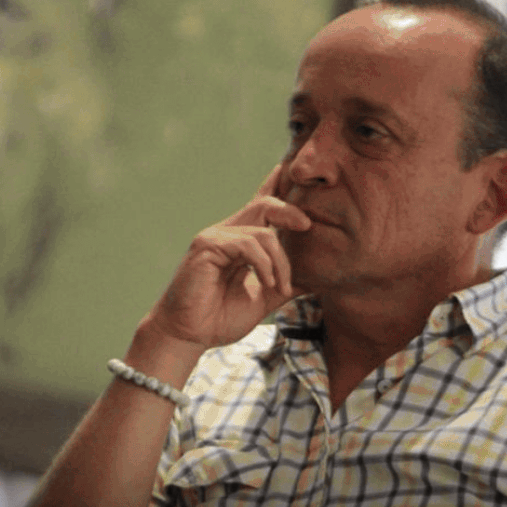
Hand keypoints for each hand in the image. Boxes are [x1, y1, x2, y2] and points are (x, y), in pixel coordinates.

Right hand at [145, 164, 311, 350]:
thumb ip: (285, 285)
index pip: (261, 206)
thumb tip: (317, 279)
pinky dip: (264, 264)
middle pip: (264, 205)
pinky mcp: (207, 246)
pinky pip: (247, 244)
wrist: (189, 335)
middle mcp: (226, 232)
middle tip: (308, 226)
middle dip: (290, 211)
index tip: (291, 171)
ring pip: (262, 231)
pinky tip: (266, 282)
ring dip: (280, 261)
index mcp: (239, 241)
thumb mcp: (263, 299)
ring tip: (280, 287)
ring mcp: (215, 237)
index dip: (276, 185)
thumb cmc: (220, 318)